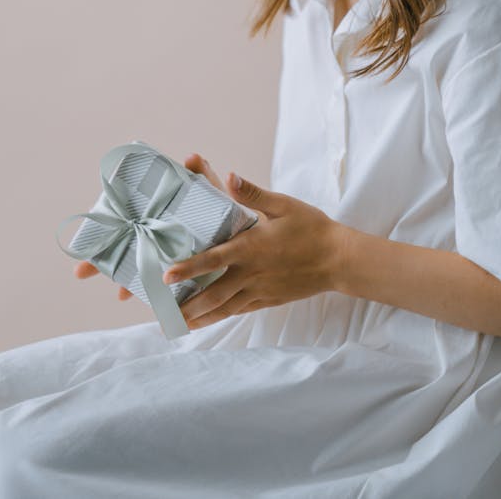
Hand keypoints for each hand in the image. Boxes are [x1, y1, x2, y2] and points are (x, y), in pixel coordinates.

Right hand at [73, 152, 227, 301]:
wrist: (250, 240)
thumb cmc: (228, 210)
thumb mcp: (214, 193)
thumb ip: (204, 177)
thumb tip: (191, 157)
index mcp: (160, 209)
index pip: (126, 213)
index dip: (106, 221)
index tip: (88, 231)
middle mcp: (157, 230)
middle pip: (122, 242)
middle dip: (100, 256)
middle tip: (80, 270)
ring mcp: (165, 252)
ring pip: (137, 265)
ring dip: (124, 279)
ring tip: (119, 294)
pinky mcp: (179, 272)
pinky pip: (159, 283)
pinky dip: (152, 292)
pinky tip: (151, 303)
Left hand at [162, 173, 340, 329]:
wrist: (339, 259)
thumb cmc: (311, 227)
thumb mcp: (283, 205)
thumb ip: (253, 193)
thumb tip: (229, 176)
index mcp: (251, 247)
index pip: (214, 259)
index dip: (189, 267)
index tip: (166, 275)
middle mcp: (251, 273)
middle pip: (213, 293)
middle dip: (187, 305)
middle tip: (162, 314)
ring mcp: (260, 290)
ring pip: (225, 308)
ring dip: (200, 317)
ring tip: (178, 325)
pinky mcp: (268, 299)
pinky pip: (240, 311)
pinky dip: (221, 317)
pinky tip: (208, 321)